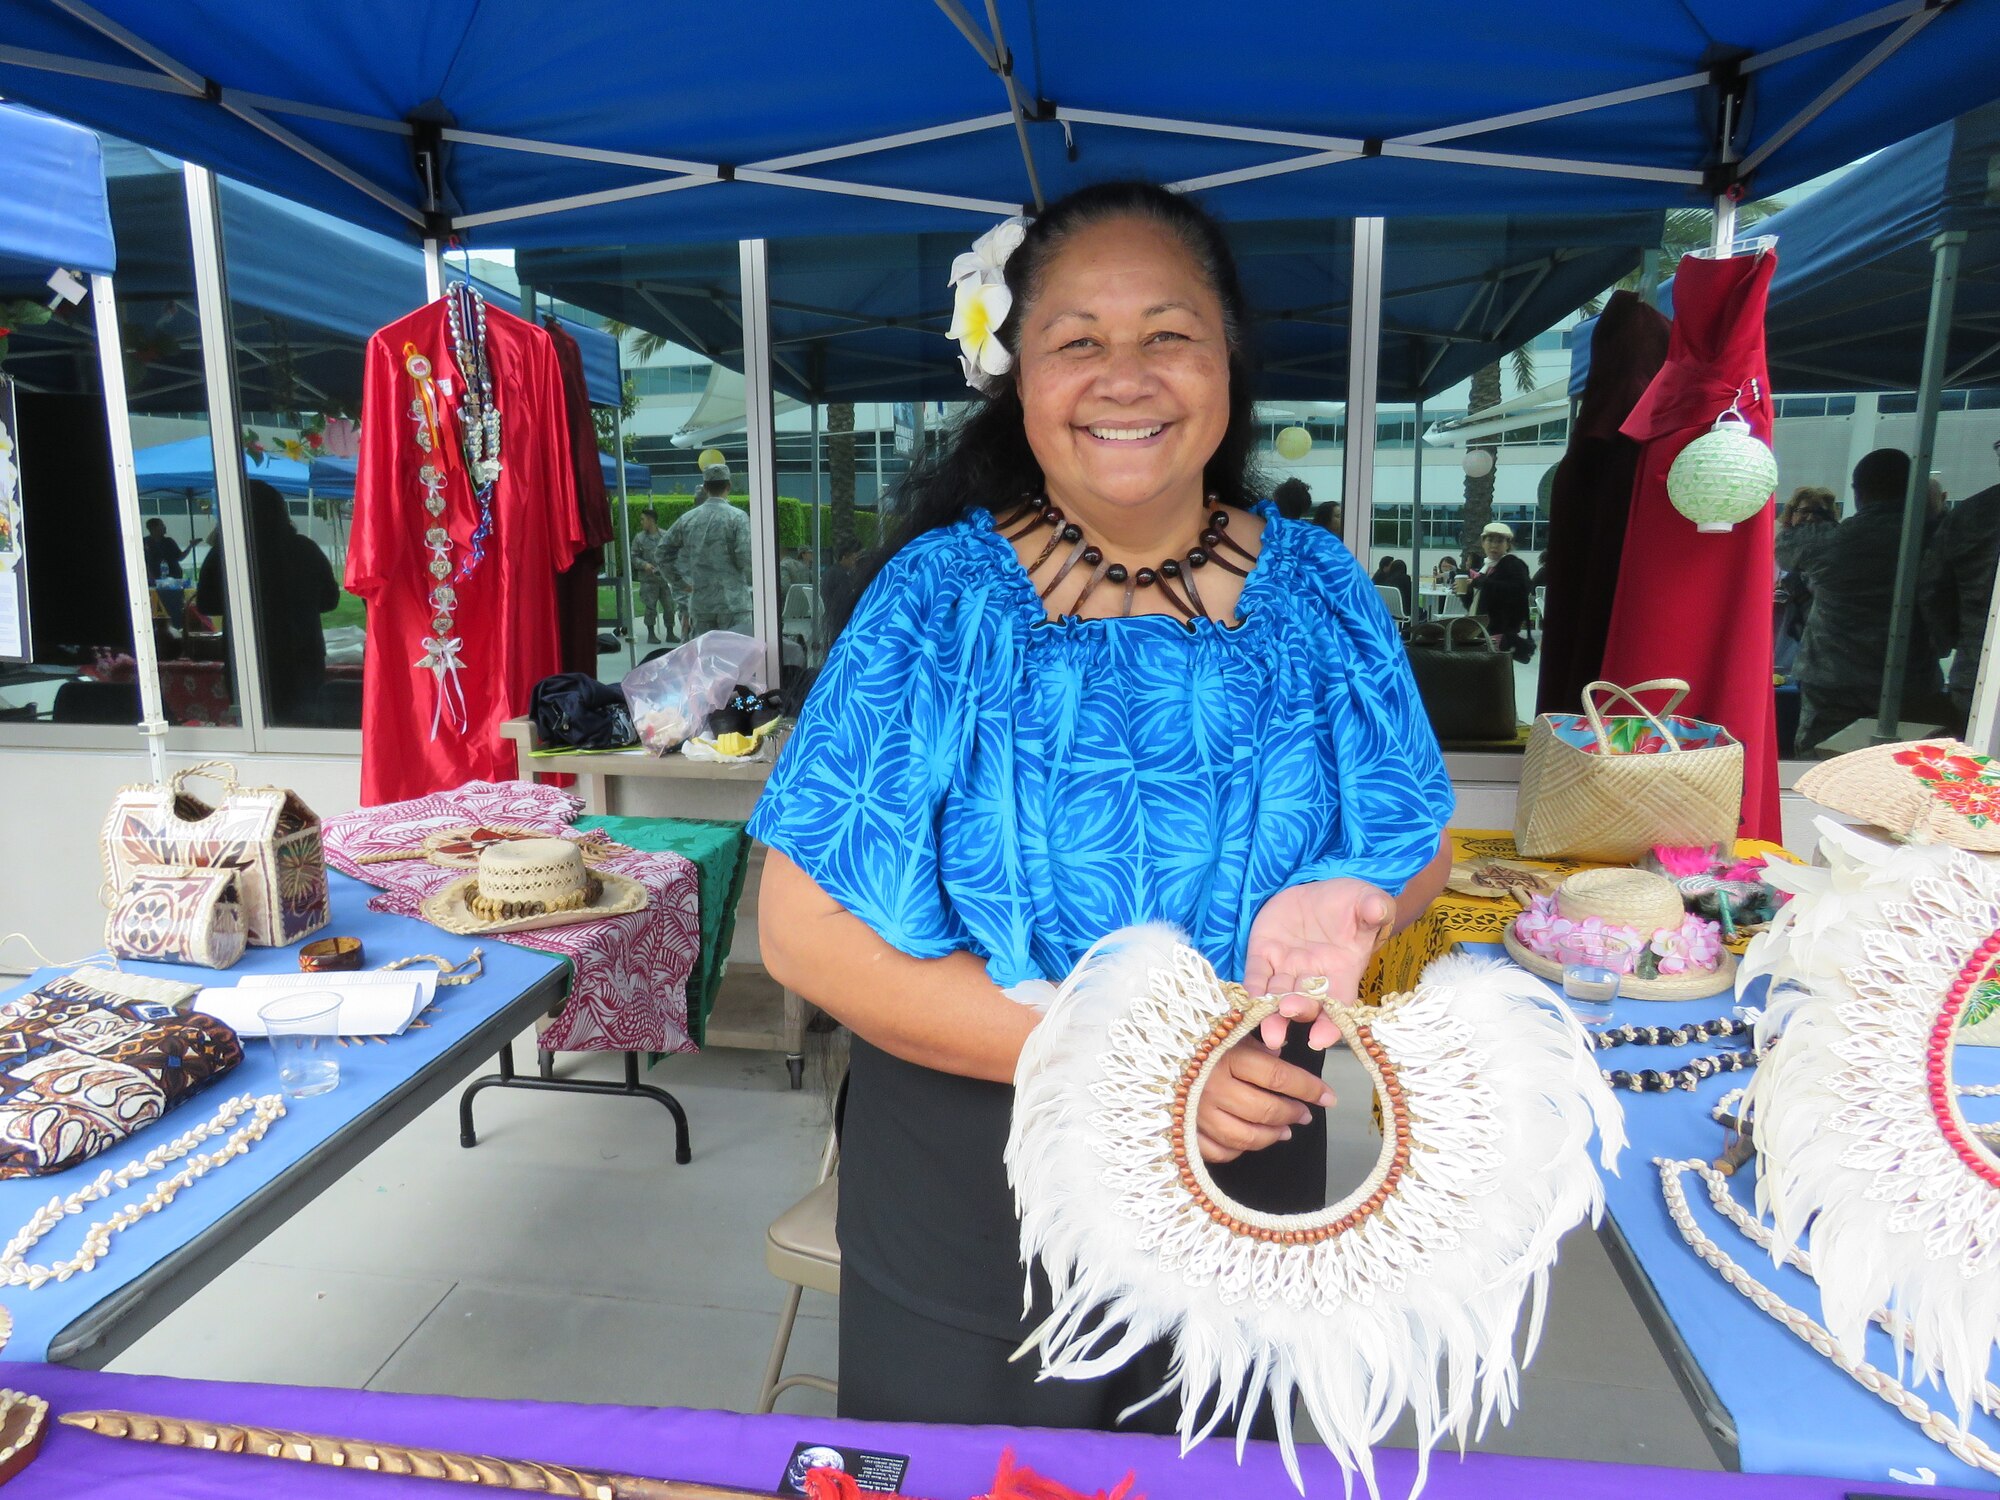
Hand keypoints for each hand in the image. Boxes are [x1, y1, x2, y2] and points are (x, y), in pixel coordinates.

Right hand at [1195, 1036, 1335, 1163]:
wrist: (1142, 1053)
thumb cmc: (1192, 1039)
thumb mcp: (1224, 1030)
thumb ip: (1253, 1042)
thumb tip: (1284, 1054)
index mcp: (1226, 1056)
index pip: (1280, 1077)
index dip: (1309, 1089)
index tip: (1329, 1097)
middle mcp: (1212, 1087)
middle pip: (1266, 1109)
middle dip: (1293, 1113)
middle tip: (1306, 1113)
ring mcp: (1197, 1114)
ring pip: (1246, 1137)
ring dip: (1271, 1135)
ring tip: (1286, 1130)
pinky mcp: (1185, 1134)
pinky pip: (1219, 1152)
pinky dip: (1239, 1150)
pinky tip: (1250, 1141)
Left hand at [1245, 878, 1395, 1050]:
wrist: (1319, 893)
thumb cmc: (1351, 904)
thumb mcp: (1367, 901)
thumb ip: (1375, 908)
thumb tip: (1379, 909)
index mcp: (1342, 973)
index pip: (1338, 1006)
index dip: (1330, 1026)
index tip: (1320, 1039)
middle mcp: (1313, 979)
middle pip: (1304, 1004)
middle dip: (1297, 1011)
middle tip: (1288, 1012)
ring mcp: (1286, 969)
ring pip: (1277, 996)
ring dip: (1271, 1014)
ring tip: (1267, 1030)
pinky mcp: (1263, 954)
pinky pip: (1255, 976)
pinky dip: (1251, 989)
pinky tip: (1246, 1001)